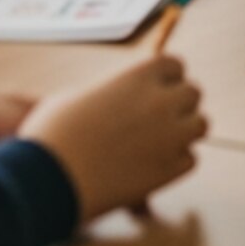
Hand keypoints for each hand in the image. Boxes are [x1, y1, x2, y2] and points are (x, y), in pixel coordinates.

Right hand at [19, 53, 205, 223]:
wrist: (44, 180)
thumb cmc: (51, 135)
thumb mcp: (75, 96)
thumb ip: (109, 92)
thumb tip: (115, 97)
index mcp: (139, 75)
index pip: (175, 65)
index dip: (165, 79)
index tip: (154, 91)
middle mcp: (161, 101)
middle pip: (193, 93)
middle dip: (178, 104)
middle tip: (158, 119)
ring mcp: (169, 136)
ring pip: (200, 125)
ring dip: (184, 131)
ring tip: (161, 142)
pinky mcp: (168, 171)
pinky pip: (190, 159)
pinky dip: (175, 163)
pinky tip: (153, 167)